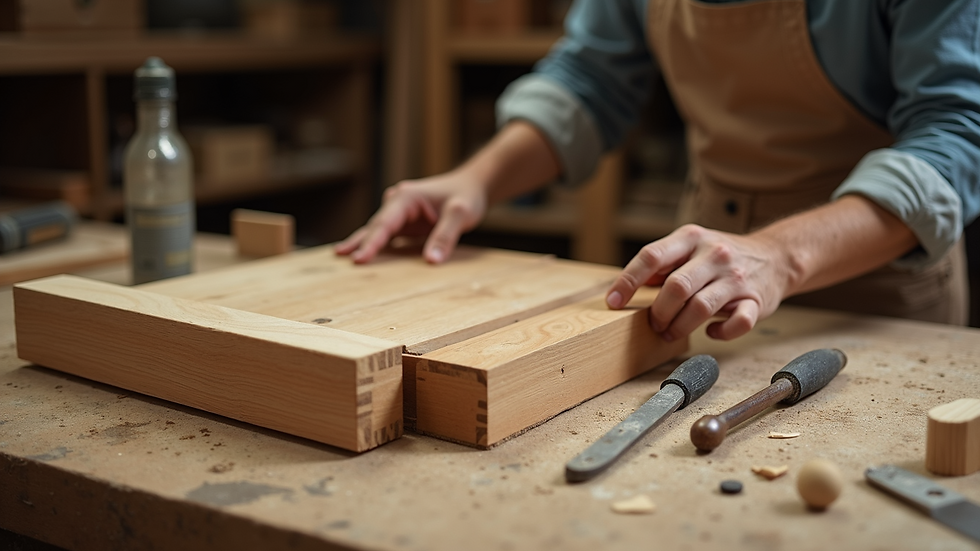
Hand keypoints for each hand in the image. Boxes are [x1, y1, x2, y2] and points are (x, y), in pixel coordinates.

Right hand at [335, 171, 486, 263]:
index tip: (358, 259)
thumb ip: (446, 236)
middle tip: (341, 259)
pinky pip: (386, 235)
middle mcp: (397, 202)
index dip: (371, 243)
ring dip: (360, 243)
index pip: (384, 224)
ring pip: (376, 230)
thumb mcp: (461, 214)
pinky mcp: (404, 222)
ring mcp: (399, 212)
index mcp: (406, 197)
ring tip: (339, 255)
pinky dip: (373, 245)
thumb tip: (431, 261)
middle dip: (358, 243)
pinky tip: (359, 254)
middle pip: (375, 227)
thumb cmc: (467, 196)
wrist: (472, 186)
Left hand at [605, 224, 791, 341]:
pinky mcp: (756, 301)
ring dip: (680, 326)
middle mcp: (714, 254)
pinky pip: (737, 323)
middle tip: (654, 324)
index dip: (628, 281)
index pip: (652, 256)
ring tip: (671, 332)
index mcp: (691, 238)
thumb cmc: (721, 256)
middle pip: (676, 286)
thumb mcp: (690, 246)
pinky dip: (720, 333)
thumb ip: (662, 262)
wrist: (776, 256)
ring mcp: (736, 278)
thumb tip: (628, 284)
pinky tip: (710, 332)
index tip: (613, 302)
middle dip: (659, 311)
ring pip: (701, 307)